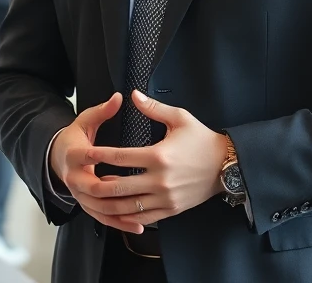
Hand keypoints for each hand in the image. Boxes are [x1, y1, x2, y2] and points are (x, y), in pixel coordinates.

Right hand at [48, 92, 144, 233]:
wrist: (58, 157)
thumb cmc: (75, 138)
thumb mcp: (85, 121)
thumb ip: (102, 111)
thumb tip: (119, 97)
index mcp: (73, 154)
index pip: (88, 156)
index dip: (102, 157)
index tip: (125, 158)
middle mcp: (74, 178)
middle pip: (94, 188)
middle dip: (117, 191)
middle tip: (141, 190)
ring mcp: (80, 195)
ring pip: (100, 208)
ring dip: (121, 212)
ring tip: (146, 213)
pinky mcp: (86, 205)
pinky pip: (103, 218)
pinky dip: (119, 223)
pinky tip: (137, 226)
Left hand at [76, 90, 229, 225]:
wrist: (227, 165)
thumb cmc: (202, 139)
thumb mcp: (180, 118)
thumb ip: (153, 108)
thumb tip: (132, 94)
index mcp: (159, 156)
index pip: (120, 157)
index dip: (99, 155)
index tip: (85, 153)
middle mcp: (160, 180)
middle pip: (119, 186)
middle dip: (97, 184)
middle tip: (83, 179)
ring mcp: (166, 198)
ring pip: (129, 206)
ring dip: (109, 202)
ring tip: (97, 195)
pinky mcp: (172, 209)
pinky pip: (144, 217)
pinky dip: (127, 216)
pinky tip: (117, 210)